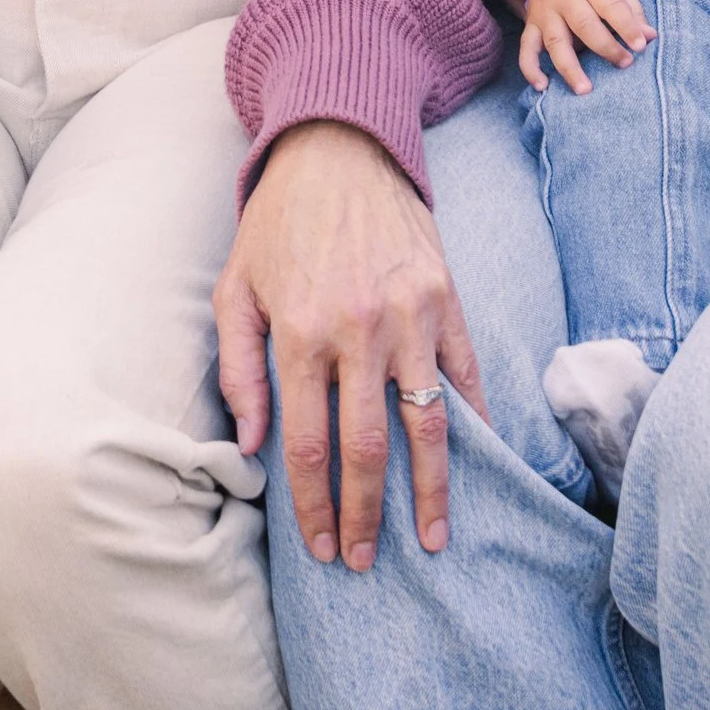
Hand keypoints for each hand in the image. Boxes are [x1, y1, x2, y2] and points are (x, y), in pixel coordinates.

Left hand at [213, 120, 486, 572]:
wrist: (339, 148)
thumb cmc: (277, 223)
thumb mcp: (233, 287)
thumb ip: (236, 366)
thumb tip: (250, 443)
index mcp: (300, 331)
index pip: (307, 442)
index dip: (313, 504)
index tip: (322, 546)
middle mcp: (359, 330)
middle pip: (366, 447)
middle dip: (366, 513)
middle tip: (367, 561)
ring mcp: (411, 315)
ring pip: (427, 423)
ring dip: (430, 489)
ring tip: (431, 539)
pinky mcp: (446, 299)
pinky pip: (465, 374)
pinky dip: (475, 425)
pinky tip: (476, 465)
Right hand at [522, 0, 651, 93]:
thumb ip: (632, 10)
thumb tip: (649, 37)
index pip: (611, 6)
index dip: (627, 27)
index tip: (641, 46)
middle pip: (583, 25)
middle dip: (605, 48)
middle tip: (624, 64)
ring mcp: (544, 10)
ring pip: (555, 41)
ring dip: (569, 67)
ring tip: (585, 89)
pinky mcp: (531, 23)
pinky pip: (526, 48)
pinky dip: (530, 68)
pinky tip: (542, 86)